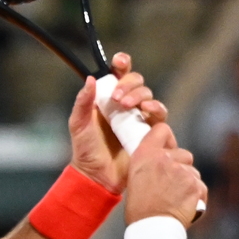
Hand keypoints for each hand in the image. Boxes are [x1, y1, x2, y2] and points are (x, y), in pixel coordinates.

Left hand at [68, 52, 167, 190]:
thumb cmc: (86, 150)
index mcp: (109, 97)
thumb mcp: (78, 125)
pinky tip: (147, 110)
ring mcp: (139, 117)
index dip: (122, 63)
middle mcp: (126, 104)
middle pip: (137, 82)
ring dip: (140, 95)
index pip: (119, 74)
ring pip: (149, 95)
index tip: (118, 62)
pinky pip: (160, 114)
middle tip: (117, 98)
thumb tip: (90, 79)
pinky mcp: (150, 131)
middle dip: (129, 84)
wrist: (97, 176)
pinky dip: (156, 107)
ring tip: (127, 106)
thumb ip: (82, 102)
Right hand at [122, 124, 207, 227]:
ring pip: (193, 172)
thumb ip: (149, 163)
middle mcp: (164, 158)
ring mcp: (182, 171)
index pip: (162, 129)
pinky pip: (200, 187)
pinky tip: (184, 205)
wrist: (151, 228)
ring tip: (175, 199)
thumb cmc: (140, 208)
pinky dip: (196, 196)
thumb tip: (162, 159)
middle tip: (170, 185)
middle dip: (181, 166)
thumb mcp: (135, 177)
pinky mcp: (195, 185)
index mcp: (145, 154)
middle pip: (184, 154)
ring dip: (188, 183)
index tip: (168, 150)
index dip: (167, 140)